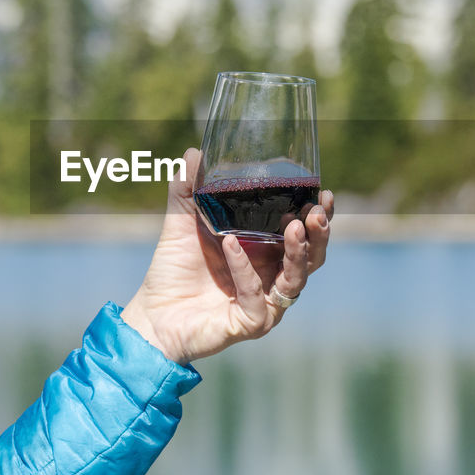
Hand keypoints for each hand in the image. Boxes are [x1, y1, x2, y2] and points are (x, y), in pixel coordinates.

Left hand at [122, 148, 332, 363]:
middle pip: (312, 257)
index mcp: (266, 253)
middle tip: (316, 211)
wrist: (152, 315)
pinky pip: (256, 295)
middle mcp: (272, 278)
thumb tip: (194, 151)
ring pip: (296, 280)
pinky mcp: (250, 323)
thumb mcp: (181, 223)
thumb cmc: (172, 271)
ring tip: (294, 226)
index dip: (317, 215)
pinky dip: (245, 269)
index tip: (322, 192)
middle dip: (319, 233)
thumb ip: (188, 189)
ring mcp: (265, 303)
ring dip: (298, 252)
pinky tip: (231, 245)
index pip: (304, 234)